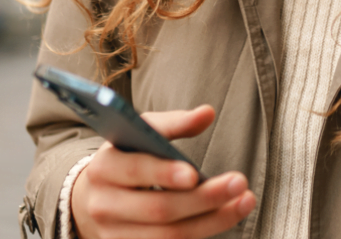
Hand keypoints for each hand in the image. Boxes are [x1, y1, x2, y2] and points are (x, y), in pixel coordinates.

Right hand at [70, 104, 255, 238]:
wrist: (96, 198)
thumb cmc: (127, 157)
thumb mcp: (141, 133)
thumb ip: (174, 123)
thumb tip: (207, 113)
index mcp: (104, 168)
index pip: (135, 171)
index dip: (164, 173)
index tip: (194, 174)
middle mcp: (104, 205)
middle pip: (158, 209)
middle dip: (203, 198)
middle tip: (239, 182)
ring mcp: (115, 235)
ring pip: (169, 236)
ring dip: (212, 221)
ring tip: (243, 202)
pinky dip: (202, 233)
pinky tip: (226, 217)